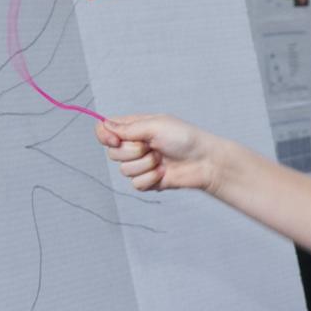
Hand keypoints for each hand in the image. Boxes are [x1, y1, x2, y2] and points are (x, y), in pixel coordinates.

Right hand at [96, 114, 220, 192]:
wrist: (205, 162)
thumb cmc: (185, 138)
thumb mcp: (156, 125)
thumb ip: (128, 127)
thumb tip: (105, 125)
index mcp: (134, 128)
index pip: (105, 130)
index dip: (104, 136)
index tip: (115, 140)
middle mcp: (135, 146)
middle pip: (112, 154)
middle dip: (132, 152)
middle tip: (153, 147)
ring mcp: (141, 164)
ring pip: (124, 171)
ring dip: (145, 165)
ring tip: (162, 160)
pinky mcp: (149, 181)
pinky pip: (136, 184)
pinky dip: (151, 178)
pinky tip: (164, 172)